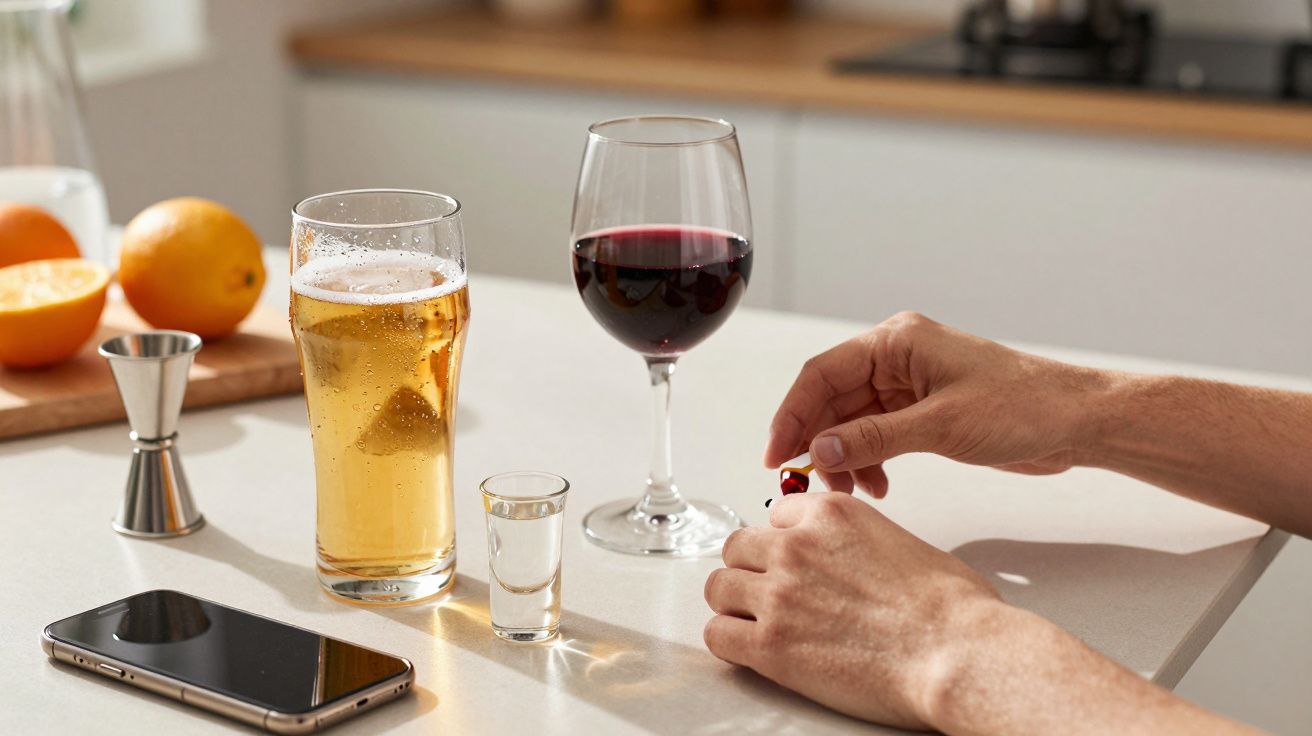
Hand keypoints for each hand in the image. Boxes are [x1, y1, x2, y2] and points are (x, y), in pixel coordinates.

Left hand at [702, 492, 1004, 728]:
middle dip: (751, 570)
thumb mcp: (904, 543)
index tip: (792, 562)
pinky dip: (730, 643)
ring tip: (758, 624)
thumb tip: (856, 562)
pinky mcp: (770, 644)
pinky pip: (717, 635)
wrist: (956, 652)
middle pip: (738, 548)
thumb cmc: (951, 608)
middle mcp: (796, 547)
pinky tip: (752, 650)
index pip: (776, 515)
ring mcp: (778, 594)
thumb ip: (861, 542)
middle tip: (771, 595)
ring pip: (719, 588)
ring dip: (735, 605)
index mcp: (831, 514)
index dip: (783, 541)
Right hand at [765, 312, 1106, 495]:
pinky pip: (876, 435)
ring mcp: (909, 385)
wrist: (1077, 422)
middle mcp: (896, 358)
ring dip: (844, 457)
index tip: (775, 455)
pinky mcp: (923, 412)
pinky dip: (868, 460)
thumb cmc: (1022, 407)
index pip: (822, 374)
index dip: (792, 415)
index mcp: (896, 342)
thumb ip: (874, 438)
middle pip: (831, 399)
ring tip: (852, 492)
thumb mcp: (941, 425)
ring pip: (851, 421)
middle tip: (805, 483)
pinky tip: (878, 485)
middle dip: (816, 442)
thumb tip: (817, 451)